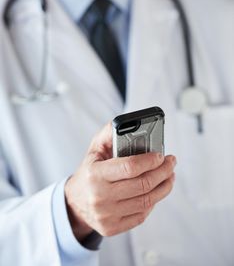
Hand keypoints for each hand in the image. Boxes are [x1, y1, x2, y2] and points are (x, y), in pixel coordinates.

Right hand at [65, 123, 176, 240]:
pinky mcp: (112, 227)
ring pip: (146, 201)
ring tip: (169, 176)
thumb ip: (110, 133)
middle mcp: (100, 196)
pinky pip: (141, 215)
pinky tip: (156, 191)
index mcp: (95, 174)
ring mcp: (106, 215)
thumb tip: (129, 123)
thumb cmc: (89, 172)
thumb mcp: (94, 149)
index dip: (150, 161)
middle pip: (143, 185)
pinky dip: (153, 202)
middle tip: (170, 163)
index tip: (161, 155)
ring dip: (164, 187)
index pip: (130, 167)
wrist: (74, 202)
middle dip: (163, 172)